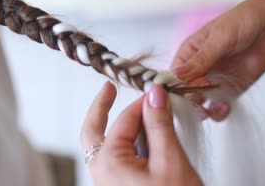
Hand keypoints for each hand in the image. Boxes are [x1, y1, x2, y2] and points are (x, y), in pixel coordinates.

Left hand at [80, 82, 201, 185]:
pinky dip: (127, 142)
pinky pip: (116, 158)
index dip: (143, 103)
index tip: (159, 91)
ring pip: (104, 144)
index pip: (123, 120)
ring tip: (140, 113)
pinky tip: (144, 138)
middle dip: (102, 108)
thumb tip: (154, 94)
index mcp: (109, 163)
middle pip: (94, 131)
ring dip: (119, 126)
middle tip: (109, 89)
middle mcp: (102, 173)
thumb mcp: (170, 161)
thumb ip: (159, 124)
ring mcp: (109, 182)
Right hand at [171, 0, 264, 120]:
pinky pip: (218, 107)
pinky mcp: (230, 90)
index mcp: (190, 52)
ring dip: (203, 110)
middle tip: (202, 99)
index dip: (174, 87)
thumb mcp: (221, 37)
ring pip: (199, 104)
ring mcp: (214, 81)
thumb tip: (175, 74)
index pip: (173, 75)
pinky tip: (225, 107)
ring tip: (215, 106)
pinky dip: (218, 112)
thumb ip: (201, 58)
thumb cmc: (246, 19)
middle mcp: (198, 69)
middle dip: (190, 101)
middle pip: (184, 93)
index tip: (183, 93)